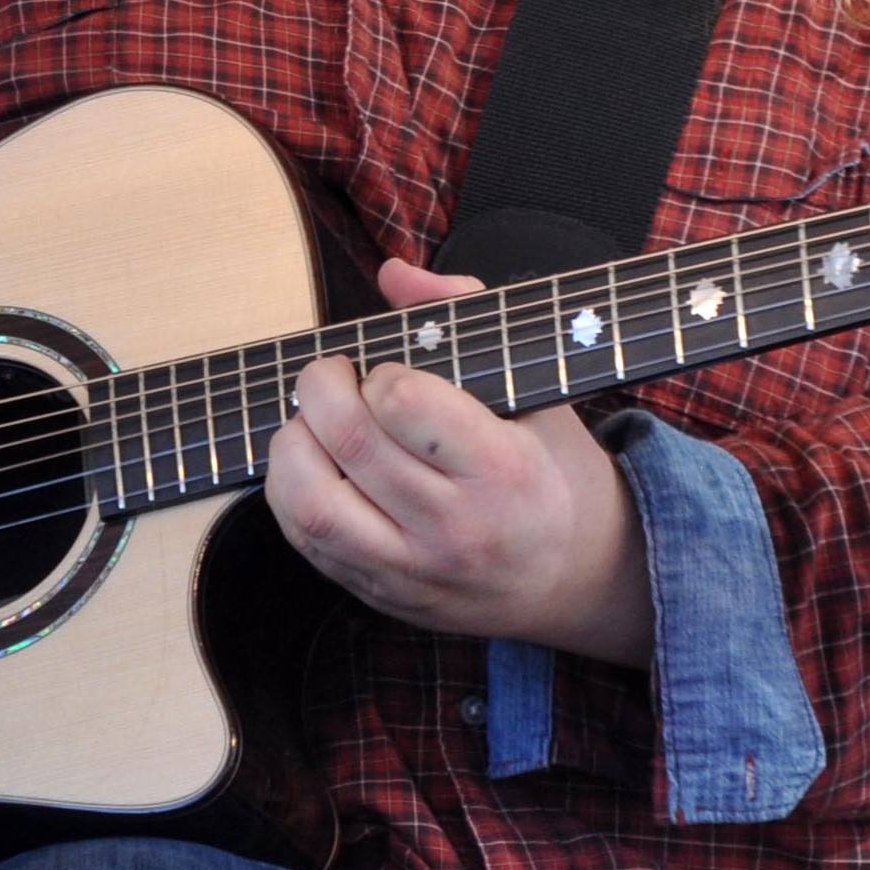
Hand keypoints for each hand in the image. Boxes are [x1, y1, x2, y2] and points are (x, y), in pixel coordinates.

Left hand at [266, 258, 653, 664]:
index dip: (380, 372)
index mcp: (504, 468)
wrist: (578, 578)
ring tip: (311, 423)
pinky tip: (311, 465)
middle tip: (328, 376)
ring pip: (314, 505)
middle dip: (320, 390)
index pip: (405, 404)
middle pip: (352, 444)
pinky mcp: (384, 595)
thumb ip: (466, 315)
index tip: (388, 371)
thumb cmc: (555, 472)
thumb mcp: (538, 389)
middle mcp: (456, 526)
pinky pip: (309, 544)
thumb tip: (394, 274)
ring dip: (293, 446)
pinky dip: (290, 493)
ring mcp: (416, 570)